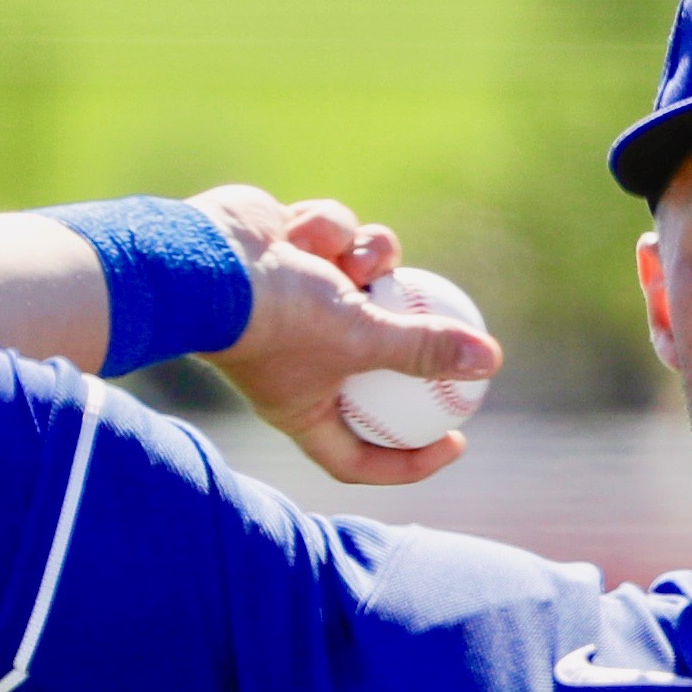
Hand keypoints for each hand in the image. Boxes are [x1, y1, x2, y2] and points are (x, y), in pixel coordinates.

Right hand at [185, 186, 502, 486]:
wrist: (201, 255)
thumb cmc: (275, 314)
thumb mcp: (361, 338)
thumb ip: (426, 350)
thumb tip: (489, 362)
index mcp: (304, 408)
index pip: (359, 458)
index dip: (410, 461)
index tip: (455, 442)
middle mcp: (298, 364)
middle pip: (376, 366)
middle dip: (411, 340)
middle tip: (460, 337)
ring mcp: (295, 306)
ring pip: (371, 281)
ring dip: (373, 262)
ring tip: (359, 261)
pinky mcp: (291, 253)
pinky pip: (338, 241)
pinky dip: (330, 233)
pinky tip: (304, 230)